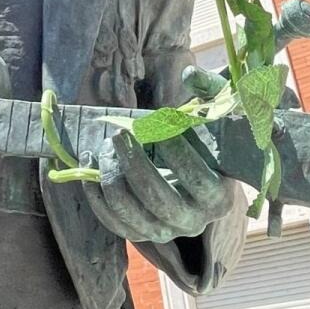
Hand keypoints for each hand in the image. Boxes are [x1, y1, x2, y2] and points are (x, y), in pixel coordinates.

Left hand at [81, 68, 239, 244]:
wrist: (195, 178)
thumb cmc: (206, 142)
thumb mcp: (216, 115)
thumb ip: (209, 92)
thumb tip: (190, 75)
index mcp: (218, 197)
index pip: (198, 180)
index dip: (178, 154)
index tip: (160, 127)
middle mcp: (194, 222)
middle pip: (160, 201)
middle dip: (136, 167)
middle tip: (119, 136)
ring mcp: (165, 232)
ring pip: (133, 216)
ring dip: (113, 180)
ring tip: (104, 148)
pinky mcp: (140, 233)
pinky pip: (113, 223)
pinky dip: (96, 196)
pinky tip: (91, 165)